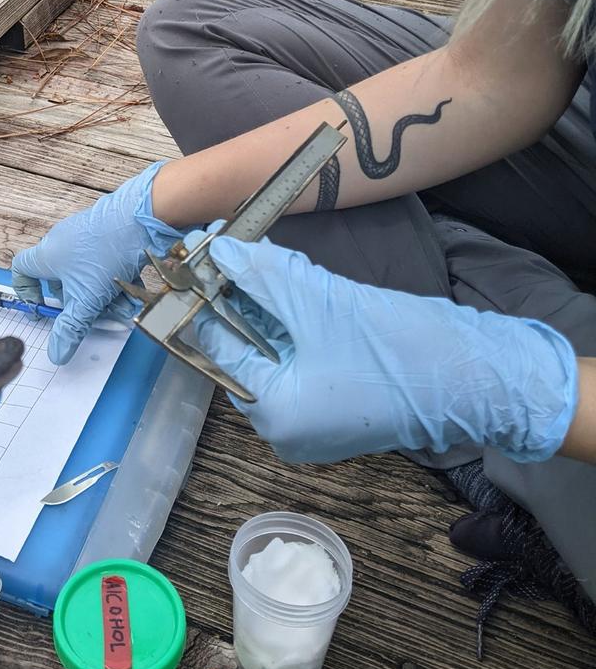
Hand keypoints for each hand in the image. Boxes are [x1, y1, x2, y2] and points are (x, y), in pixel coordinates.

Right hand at [12, 163, 182, 364]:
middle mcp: (62, 243)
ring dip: (103, 295)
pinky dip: (116, 279)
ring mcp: (85, 236)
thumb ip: (70, 329)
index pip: (21, 270)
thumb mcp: (86, 299)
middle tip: (93, 314)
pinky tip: (133, 293)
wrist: (140, 219)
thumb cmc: (104, 253)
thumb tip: (56, 354)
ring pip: (88, 274)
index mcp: (47, 256)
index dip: (27, 291)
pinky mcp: (107, 233)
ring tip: (123, 308)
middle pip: (61, 279)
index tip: (42, 308)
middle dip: (79, 301)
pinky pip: (105, 262)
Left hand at [193, 233, 577, 464]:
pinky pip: (299, 355)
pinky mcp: (336, 399)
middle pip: (242, 347)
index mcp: (272, 414)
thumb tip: (219, 252)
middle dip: (234, 293)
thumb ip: (264, 278)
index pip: (215, 346)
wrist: (477, 378)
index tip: (190, 253)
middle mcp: (285, 425)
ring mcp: (313, 416)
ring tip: (252, 252)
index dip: (201, 295)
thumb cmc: (399, 351)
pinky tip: (287, 278)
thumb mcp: (320, 304)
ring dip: (264, 300)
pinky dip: (291, 318)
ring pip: (272, 347)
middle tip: (222, 243)